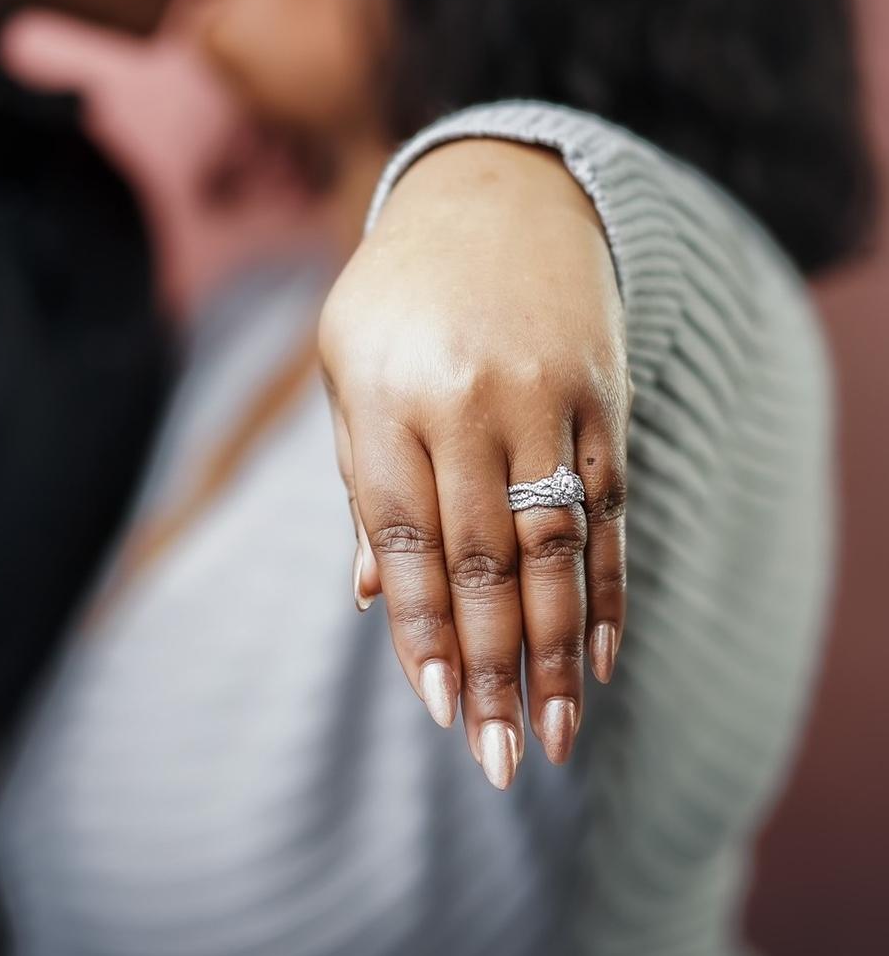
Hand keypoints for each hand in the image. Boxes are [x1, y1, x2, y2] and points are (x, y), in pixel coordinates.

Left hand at [320, 139, 629, 788]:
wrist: (495, 196)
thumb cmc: (397, 298)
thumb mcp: (349, 369)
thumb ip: (362, 479)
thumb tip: (367, 594)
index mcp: (386, 398)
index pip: (405, 542)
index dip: (422, 632)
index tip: (442, 710)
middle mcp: (467, 402)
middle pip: (482, 561)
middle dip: (492, 668)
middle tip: (500, 759)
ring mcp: (544, 398)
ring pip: (554, 546)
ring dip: (559, 651)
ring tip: (557, 734)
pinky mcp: (600, 398)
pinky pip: (606, 507)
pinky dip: (606, 586)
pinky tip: (605, 652)